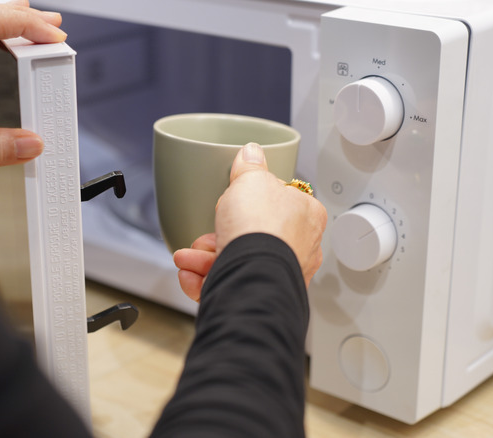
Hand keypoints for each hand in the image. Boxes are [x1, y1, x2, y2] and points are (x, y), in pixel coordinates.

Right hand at [174, 143, 326, 300]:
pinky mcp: (259, 293)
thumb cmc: (260, 228)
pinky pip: (230, 284)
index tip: (229, 203)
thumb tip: (251, 152)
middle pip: (251, 235)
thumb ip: (250, 166)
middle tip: (203, 236)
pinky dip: (206, 279)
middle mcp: (299, 247)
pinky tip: (190, 276)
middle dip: (216, 236)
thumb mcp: (251, 181)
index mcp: (306, 215)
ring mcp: (280, 274)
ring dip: (204, 259)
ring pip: (237, 261)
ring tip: (187, 257)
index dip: (246, 202)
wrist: (252, 274)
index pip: (277, 202)